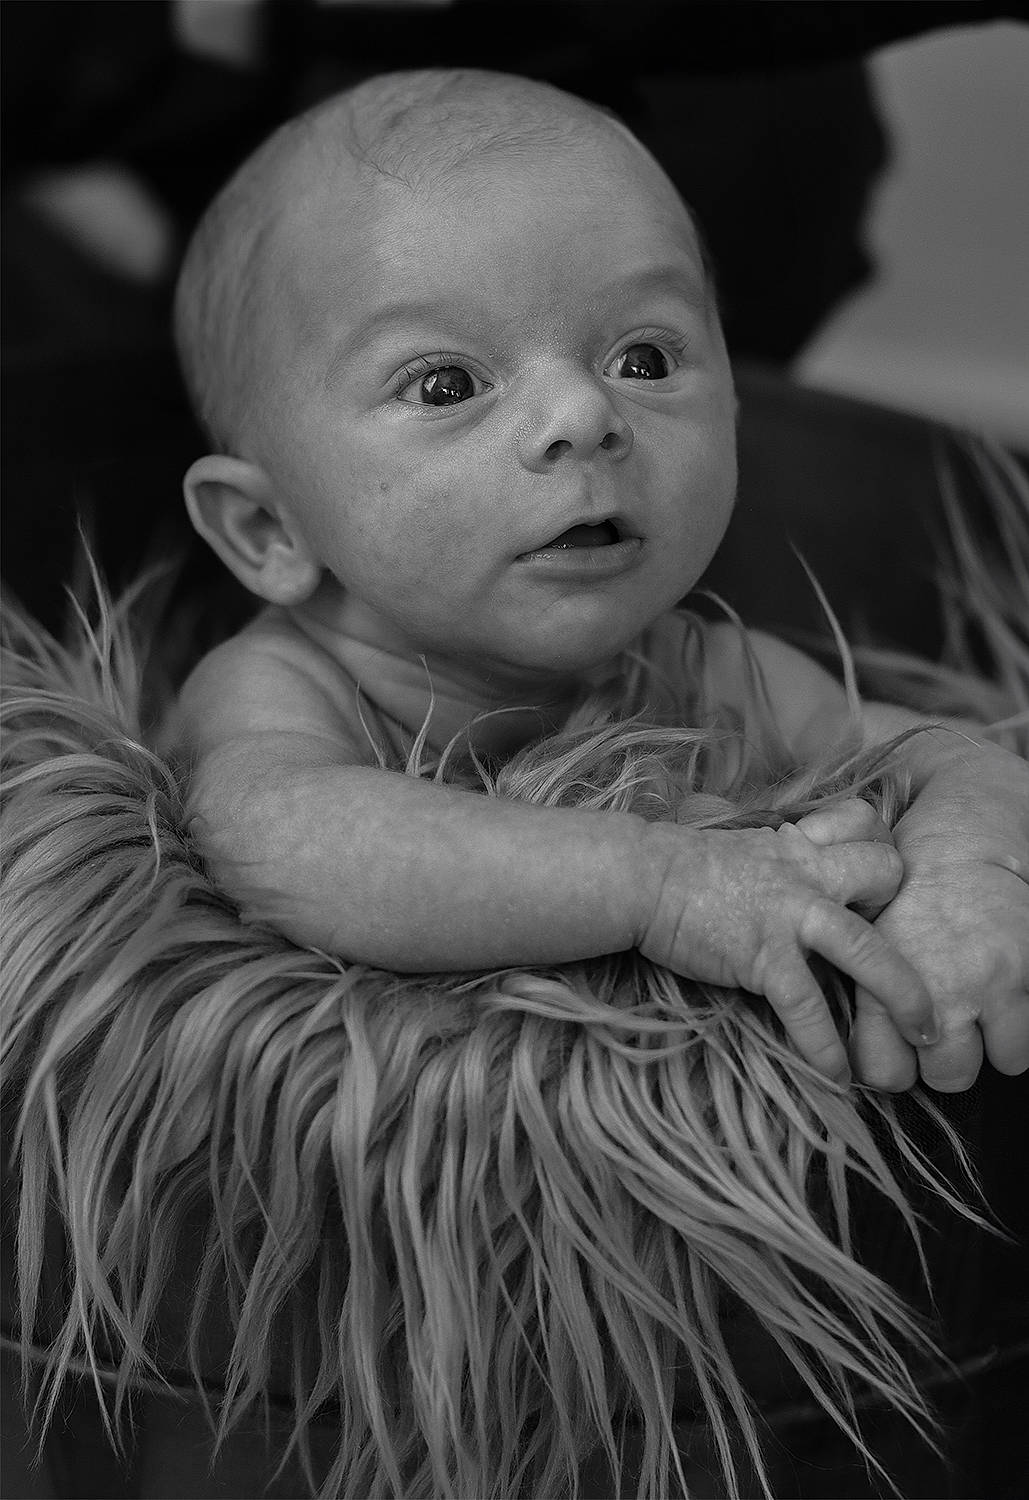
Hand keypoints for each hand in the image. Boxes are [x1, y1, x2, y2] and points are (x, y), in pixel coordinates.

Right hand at [638, 799, 934, 1082]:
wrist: (642, 879)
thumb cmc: (686, 868)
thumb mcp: (747, 848)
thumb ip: (784, 859)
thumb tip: (800, 874)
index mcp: (801, 845)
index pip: (867, 823)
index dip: (881, 850)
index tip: (879, 889)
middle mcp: (806, 872)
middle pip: (887, 872)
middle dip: (908, 915)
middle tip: (909, 958)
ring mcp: (788, 914)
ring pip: (867, 948)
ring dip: (903, 997)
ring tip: (922, 1036)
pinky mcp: (764, 956)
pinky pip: (808, 1006)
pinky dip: (826, 1047)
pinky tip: (837, 1076)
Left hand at [851, 830, 1028, 1091]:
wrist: (962, 841)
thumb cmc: (906, 893)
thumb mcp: (865, 941)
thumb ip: (866, 999)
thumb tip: (857, 1060)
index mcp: (882, 982)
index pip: (884, 1074)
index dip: (895, 1066)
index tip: (901, 1046)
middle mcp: (937, 989)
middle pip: (948, 1078)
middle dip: (948, 1059)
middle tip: (948, 1022)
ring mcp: (990, 984)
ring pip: (1001, 1062)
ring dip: (994, 1042)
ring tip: (982, 1003)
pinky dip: (1022, 1023)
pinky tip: (1006, 992)